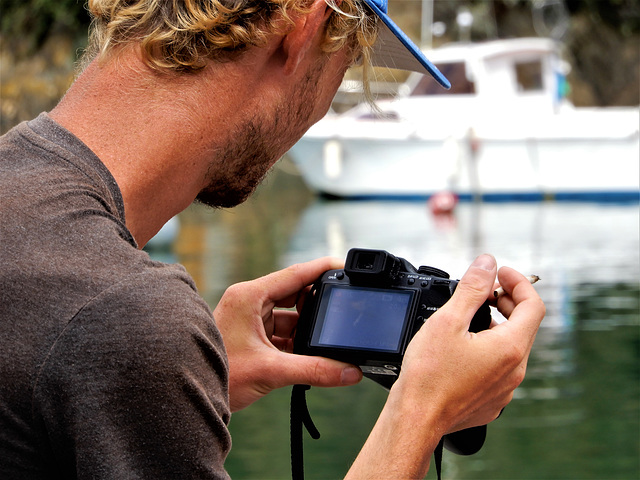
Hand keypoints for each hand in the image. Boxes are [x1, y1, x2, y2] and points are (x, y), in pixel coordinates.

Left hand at [213, 257, 362, 411]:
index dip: (322, 269)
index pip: (295, 274)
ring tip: (325, 343)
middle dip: (317, 306)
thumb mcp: (270, 371)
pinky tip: (311, 355)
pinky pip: (283, 333)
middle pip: (295, 294)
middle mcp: (250, 302)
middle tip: (340, 315)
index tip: (345, 265)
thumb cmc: (217, 375)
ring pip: (290, 317)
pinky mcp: (252, 336)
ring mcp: (250, 319)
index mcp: (250, 296)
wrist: (188, 396)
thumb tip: (350, 372)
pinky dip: (297, 343)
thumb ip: (314, 370)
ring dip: (307, 330)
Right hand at [346, 255, 544, 478]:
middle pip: (524, 325)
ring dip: (498, 325)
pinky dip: (489, 349)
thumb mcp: (448, 321)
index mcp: (510, 348)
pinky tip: (464, 347)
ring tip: (470, 317)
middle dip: (507, 301)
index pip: (533, 305)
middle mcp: (514, 370)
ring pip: (512, 347)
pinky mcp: (492, 400)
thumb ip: (472, 289)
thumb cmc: (428, 375)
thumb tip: (487, 264)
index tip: (500, 273)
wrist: (416, 418)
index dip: (519, 282)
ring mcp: (505, 388)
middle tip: (483, 291)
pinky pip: (500, 367)